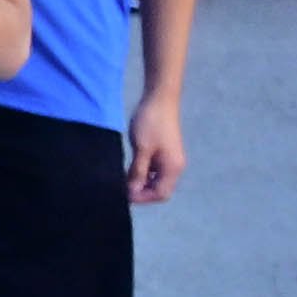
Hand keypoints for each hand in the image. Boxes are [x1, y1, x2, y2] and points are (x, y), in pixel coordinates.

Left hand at [127, 86, 187, 206]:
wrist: (159, 99)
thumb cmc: (151, 123)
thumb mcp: (141, 149)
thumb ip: (138, 172)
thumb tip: (132, 191)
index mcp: (172, 168)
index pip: (161, 194)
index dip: (143, 197)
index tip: (124, 194)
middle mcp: (175, 166)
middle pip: (160, 189)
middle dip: (142, 191)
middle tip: (121, 187)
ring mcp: (170, 158)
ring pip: (156, 179)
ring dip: (141, 181)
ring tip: (123, 178)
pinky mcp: (165, 151)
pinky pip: (155, 168)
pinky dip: (143, 171)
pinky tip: (130, 167)